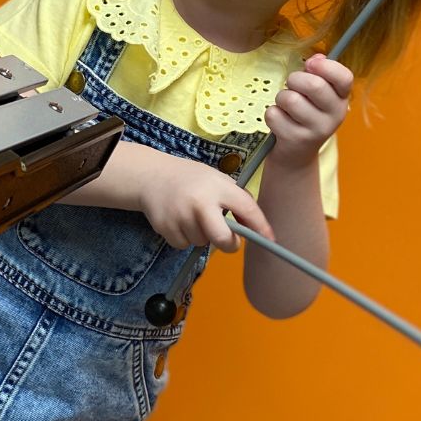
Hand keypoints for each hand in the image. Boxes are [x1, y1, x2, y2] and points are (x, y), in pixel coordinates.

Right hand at [135, 147, 273, 251]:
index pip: (246, 209)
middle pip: (222, 239)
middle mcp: (199, 201)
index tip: (270, 239)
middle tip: (229, 240)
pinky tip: (179, 220)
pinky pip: (184, 245)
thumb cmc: (190, 179)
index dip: (260, 226)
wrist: (150, 175)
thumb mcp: (216, 179)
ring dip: (202, 235)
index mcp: (217, 186)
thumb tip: (254, 227)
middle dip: (229, 244)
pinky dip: (184, 237)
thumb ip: (235, 199)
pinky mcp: (165, 227)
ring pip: (202, 242)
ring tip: (192, 215)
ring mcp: (180, 215)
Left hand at [265, 53, 352, 163]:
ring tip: (286, 106)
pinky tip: (280, 121)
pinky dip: (272, 113)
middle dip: (295, 79)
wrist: (297, 153)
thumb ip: (317, 74)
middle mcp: (335, 115)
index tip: (310, 63)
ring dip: (281, 98)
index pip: (344, 77)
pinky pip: (274, 114)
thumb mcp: (316, 95)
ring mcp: (316, 130)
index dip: (326, 66)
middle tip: (292, 86)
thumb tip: (317, 57)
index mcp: (342, 99)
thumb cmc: (305, 114)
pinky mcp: (295, 139)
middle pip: (314, 85)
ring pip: (290, 99)